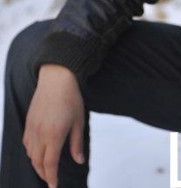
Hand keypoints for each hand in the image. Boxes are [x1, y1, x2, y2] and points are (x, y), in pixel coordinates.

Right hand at [22, 64, 84, 187]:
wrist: (57, 79)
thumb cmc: (71, 98)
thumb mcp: (78, 121)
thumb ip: (77, 143)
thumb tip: (79, 160)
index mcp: (54, 135)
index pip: (50, 164)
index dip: (51, 177)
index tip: (54, 186)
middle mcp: (40, 134)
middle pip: (38, 162)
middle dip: (44, 173)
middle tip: (51, 179)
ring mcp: (32, 128)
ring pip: (30, 154)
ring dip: (37, 163)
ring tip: (46, 167)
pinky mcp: (28, 121)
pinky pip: (26, 143)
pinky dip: (31, 151)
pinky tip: (39, 151)